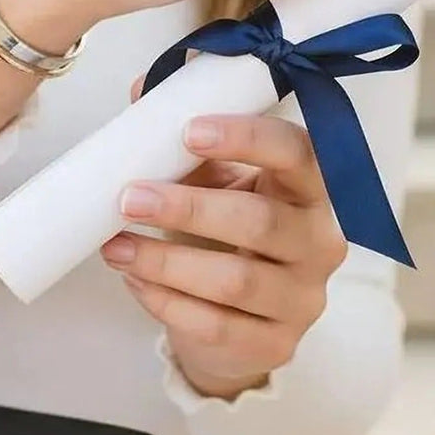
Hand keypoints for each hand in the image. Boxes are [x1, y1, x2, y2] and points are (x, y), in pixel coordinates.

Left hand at [99, 74, 348, 399]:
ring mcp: (303, 299)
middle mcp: (320, 241)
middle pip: (261, 221)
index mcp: (309, 187)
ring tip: (115, 245)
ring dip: (166, 261)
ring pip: (235, 281)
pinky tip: (134, 282)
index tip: (189, 130)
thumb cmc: (225, 231)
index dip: (247, 138)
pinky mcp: (276, 346)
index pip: (297, 153)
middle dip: (187, 208)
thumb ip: (182, 139)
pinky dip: (167, 303)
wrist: (238, 318)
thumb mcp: (212, 180)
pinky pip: (217, 326)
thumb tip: (143, 88)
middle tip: (128, 197)